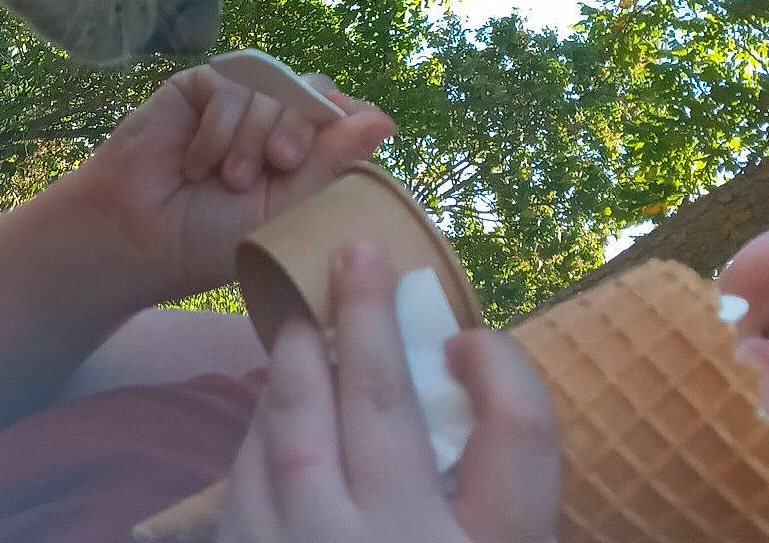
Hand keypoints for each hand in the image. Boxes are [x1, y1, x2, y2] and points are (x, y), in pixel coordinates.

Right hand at [54, 64, 394, 305]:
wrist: (139, 237)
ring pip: (273, 87)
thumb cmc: (211, 240)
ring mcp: (241, 101)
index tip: (328, 153)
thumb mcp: (284, 210)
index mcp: (308, 156)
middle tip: (275, 167)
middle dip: (298, 130)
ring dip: (251, 136)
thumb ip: (331, 162)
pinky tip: (197, 162)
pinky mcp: (202, 86)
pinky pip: (231, 83)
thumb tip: (386, 120)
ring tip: (226, 179)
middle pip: (315, 93)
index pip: (347, 116)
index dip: (343, 123)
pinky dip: (218, 127)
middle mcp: (278, 122)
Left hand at [219, 242, 559, 542]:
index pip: (521, 428)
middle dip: (364, 318)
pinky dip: (264, 431)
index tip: (465, 338)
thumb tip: (456, 378)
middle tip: (356, 255)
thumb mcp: (496, 541)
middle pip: (382, 405)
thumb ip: (491, 480)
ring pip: (295, 432)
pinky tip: (276, 409)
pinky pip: (247, 477)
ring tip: (302, 321)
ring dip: (295, 364)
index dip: (500, 366)